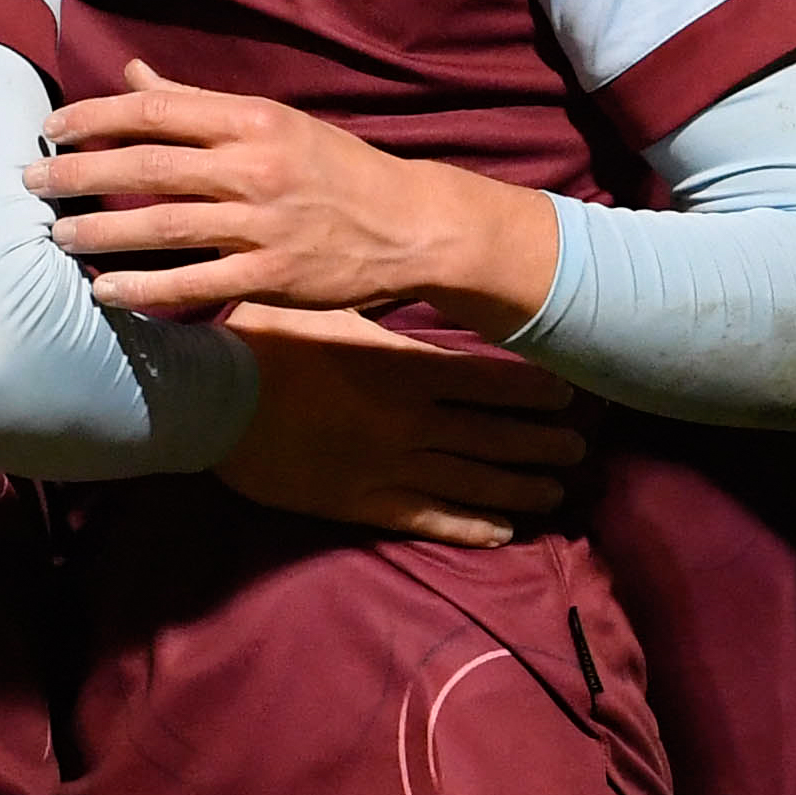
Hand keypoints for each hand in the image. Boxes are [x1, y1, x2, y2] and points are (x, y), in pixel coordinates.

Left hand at [30, 62, 559, 331]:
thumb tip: (130, 73)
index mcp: (252, 121)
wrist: (409, 224)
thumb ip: (196, 103)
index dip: (96, 118)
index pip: (157, 110)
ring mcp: (262, 225)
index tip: (51, 127)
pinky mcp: (272, 276)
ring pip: (164, 226)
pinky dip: (146, 287)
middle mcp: (254, 167)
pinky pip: (196, 284)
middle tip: (31, 181)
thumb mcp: (272, 121)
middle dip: (82, 173)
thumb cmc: (333, 167)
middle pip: (149, 167)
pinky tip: (106, 291)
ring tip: (56, 236)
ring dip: (102, 232)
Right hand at [212, 304, 582, 547]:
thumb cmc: (262, 340)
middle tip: (581, 447)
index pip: (487, 379)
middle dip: (541, 440)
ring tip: (557, 487)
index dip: (532, 389)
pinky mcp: (363, 503)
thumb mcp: (323, 301)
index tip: (569, 392)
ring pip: (472, 479)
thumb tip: (395, 265)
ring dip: (519, 483)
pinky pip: (429, 518)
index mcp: (403, 367)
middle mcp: (410, 420)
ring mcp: (390, 466)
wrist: (214, 398)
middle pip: (493, 433)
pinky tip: (502, 530)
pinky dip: (470, 525)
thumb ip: (371, 301)